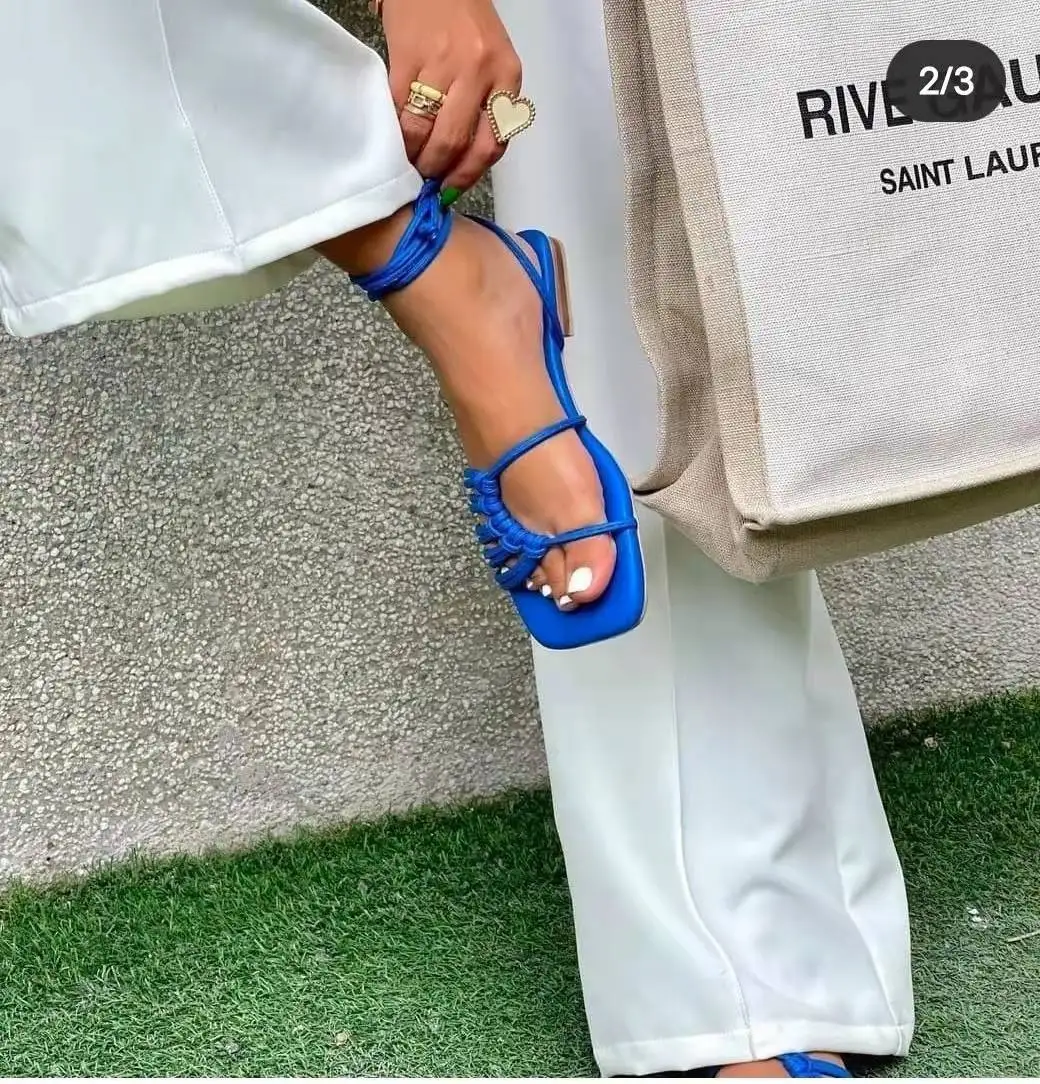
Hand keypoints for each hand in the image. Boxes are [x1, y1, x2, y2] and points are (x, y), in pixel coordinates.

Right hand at [380, 0, 521, 193]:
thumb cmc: (466, 25)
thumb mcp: (493, 62)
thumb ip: (486, 107)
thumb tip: (460, 164)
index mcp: (506, 75)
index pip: (492, 143)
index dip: (468, 174)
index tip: (451, 190)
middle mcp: (478, 71)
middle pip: (455, 142)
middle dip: (436, 171)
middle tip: (425, 181)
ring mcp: (441, 63)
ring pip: (423, 131)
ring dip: (413, 156)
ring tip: (407, 163)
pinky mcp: (407, 57)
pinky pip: (398, 109)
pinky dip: (395, 131)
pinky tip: (395, 138)